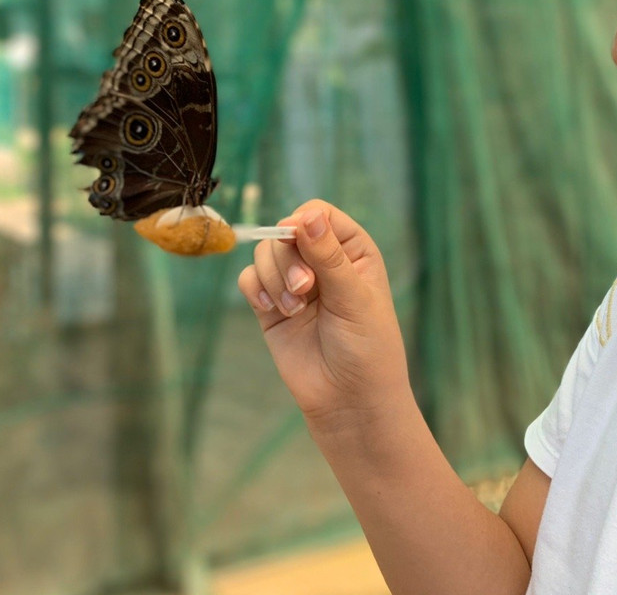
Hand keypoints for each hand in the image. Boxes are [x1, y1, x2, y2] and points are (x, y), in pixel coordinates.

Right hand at [237, 200, 410, 434]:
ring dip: (274, 279)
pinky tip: (273, 310)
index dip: (302, 222)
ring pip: (265, 254)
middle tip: (305, 290)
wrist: (349, 401)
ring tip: (294, 309)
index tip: (295, 239)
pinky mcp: (271, 306)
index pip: (318, 214)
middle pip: (285, 232)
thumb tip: (307, 216)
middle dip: (288, 260)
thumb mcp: (354, 298)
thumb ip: (328, 256)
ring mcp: (294, 283)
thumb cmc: (367, 349)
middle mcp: (322, 261)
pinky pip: (249, 279)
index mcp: (352, 251)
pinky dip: (255, 290)